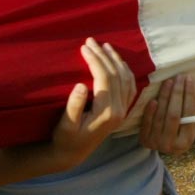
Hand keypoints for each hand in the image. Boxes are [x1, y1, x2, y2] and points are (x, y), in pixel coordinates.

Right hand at [49, 39, 136, 167]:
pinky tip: (117, 61)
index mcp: (107, 112)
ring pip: (126, 78)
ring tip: (104, 46)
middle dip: (103, 55)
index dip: (94, 60)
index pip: (105, 78)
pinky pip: (130, 86)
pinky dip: (125, 71)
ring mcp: (124, 111)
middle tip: (90, 40)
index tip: (83, 47)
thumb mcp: (65, 124)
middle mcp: (120, 111)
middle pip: (116, 75)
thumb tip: (80, 85)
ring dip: (116, 60)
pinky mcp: (122, 111)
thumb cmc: (65, 139)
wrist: (72, 154)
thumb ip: (74, 105)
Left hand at [138, 74, 194, 154]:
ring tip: (168, 82)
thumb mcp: (187, 128)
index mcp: (186, 142)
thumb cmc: (177, 132)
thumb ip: (189, 113)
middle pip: (174, 114)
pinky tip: (155, 98)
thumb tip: (188, 87)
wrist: (161, 146)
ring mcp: (156, 142)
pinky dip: (151, 109)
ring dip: (165, 96)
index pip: (189, 115)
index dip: (189, 95)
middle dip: (177, 93)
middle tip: (179, 77)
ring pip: (161, 116)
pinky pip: (147, 121)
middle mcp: (171, 144)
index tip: (189, 80)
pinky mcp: (144, 139)